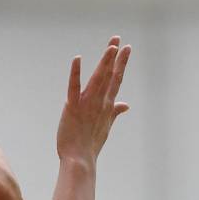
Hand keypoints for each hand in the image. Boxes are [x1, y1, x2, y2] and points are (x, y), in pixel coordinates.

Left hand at [56, 36, 129, 162]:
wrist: (79, 160)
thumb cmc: (90, 145)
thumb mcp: (105, 127)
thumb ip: (115, 112)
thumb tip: (126, 104)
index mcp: (106, 106)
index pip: (116, 80)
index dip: (121, 63)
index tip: (126, 48)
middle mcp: (99, 103)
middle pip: (108, 75)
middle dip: (114, 57)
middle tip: (117, 39)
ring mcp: (86, 104)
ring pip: (97, 79)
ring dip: (104, 62)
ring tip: (110, 47)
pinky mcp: (72, 107)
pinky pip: (74, 87)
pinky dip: (76, 73)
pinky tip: (77, 59)